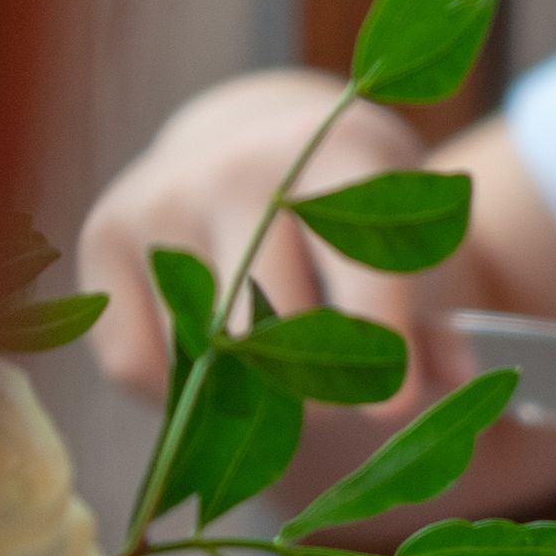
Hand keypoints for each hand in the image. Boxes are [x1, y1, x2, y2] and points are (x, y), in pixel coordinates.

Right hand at [77, 69, 447, 395]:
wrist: (257, 149)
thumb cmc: (353, 219)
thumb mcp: (410, 251)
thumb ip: (437, 325)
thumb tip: (451, 376)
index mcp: (343, 153)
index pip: (362, 271)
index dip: (381, 349)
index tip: (393, 406)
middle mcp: (245, 165)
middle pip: (279, 331)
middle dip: (317, 389)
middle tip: (334, 392)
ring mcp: (165, 195)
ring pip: (207, 356)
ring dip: (246, 394)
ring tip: (275, 362)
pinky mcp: (104, 233)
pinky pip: (140, 365)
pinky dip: (177, 391)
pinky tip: (211, 356)